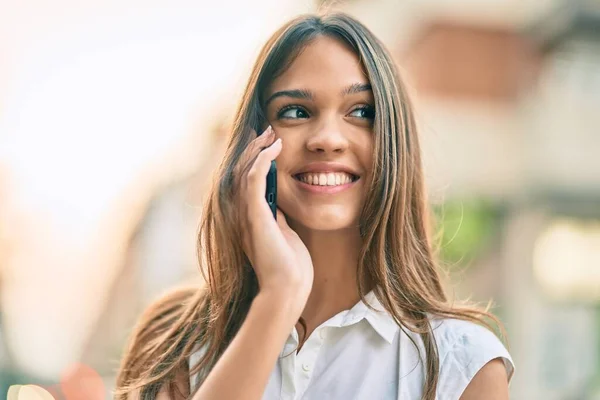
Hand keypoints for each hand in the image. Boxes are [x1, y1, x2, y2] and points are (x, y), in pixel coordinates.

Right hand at [233, 126, 312, 307]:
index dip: (253, 159)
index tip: (267, 143)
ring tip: (271, 134)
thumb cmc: (289, 268)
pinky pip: (254, 179)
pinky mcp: (255, 216)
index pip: (244, 181)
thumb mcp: (283, 234)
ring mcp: (246, 215)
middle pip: (240, 171)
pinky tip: (274, 147)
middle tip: (267, 131)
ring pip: (243, 171)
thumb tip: (279, 203)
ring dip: (257, 149)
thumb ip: (276, 218)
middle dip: (253, 149)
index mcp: (248, 218)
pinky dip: (262, 160)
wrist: (288, 290)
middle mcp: (241, 214)